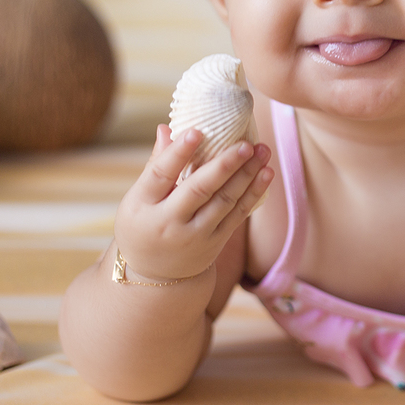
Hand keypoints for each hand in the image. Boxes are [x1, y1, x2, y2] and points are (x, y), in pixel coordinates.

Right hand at [114, 125, 272, 282]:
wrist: (155, 276)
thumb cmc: (143, 224)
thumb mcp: (138, 198)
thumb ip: (155, 165)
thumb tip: (166, 128)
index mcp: (141, 205)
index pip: (160, 175)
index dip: (178, 153)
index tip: (197, 131)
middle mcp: (168, 222)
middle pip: (198, 190)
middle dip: (224, 166)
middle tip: (245, 144)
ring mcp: (194, 235)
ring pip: (224, 201)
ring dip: (246, 175)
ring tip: (262, 151)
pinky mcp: (215, 242)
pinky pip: (237, 215)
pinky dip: (253, 194)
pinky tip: (266, 173)